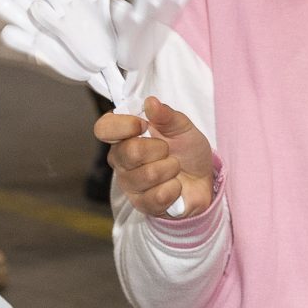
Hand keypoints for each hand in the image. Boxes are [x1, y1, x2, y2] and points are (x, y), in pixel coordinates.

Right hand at [96, 97, 215, 218]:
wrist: (203, 180)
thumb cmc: (187, 151)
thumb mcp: (182, 127)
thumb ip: (166, 115)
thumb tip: (150, 102)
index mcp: (124, 136)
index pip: (104, 128)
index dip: (123, 125)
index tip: (144, 125)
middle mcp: (121, 160)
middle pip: (130, 151)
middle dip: (159, 149)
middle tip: (168, 151)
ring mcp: (129, 184)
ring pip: (148, 175)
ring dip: (171, 169)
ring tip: (174, 168)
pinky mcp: (142, 204)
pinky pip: (157, 196)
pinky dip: (174, 189)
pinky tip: (176, 187)